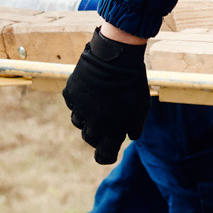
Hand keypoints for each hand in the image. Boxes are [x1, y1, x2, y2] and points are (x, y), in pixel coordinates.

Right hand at [63, 29, 151, 164]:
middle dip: (97, 135)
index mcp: (113, 128)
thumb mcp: (142, 107)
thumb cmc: (132, 82)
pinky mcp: (70, 94)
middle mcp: (94, 122)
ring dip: (87, 119)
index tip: (107, 154)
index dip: (106, 156)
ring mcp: (80, 108)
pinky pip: (72, 105)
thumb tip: (129, 136)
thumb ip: (135, 126)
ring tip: (98, 105)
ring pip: (78, 123)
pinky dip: (79, 103)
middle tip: (104, 125)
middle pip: (89, 139)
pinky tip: (89, 93)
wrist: (116, 56)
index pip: (104, 154)